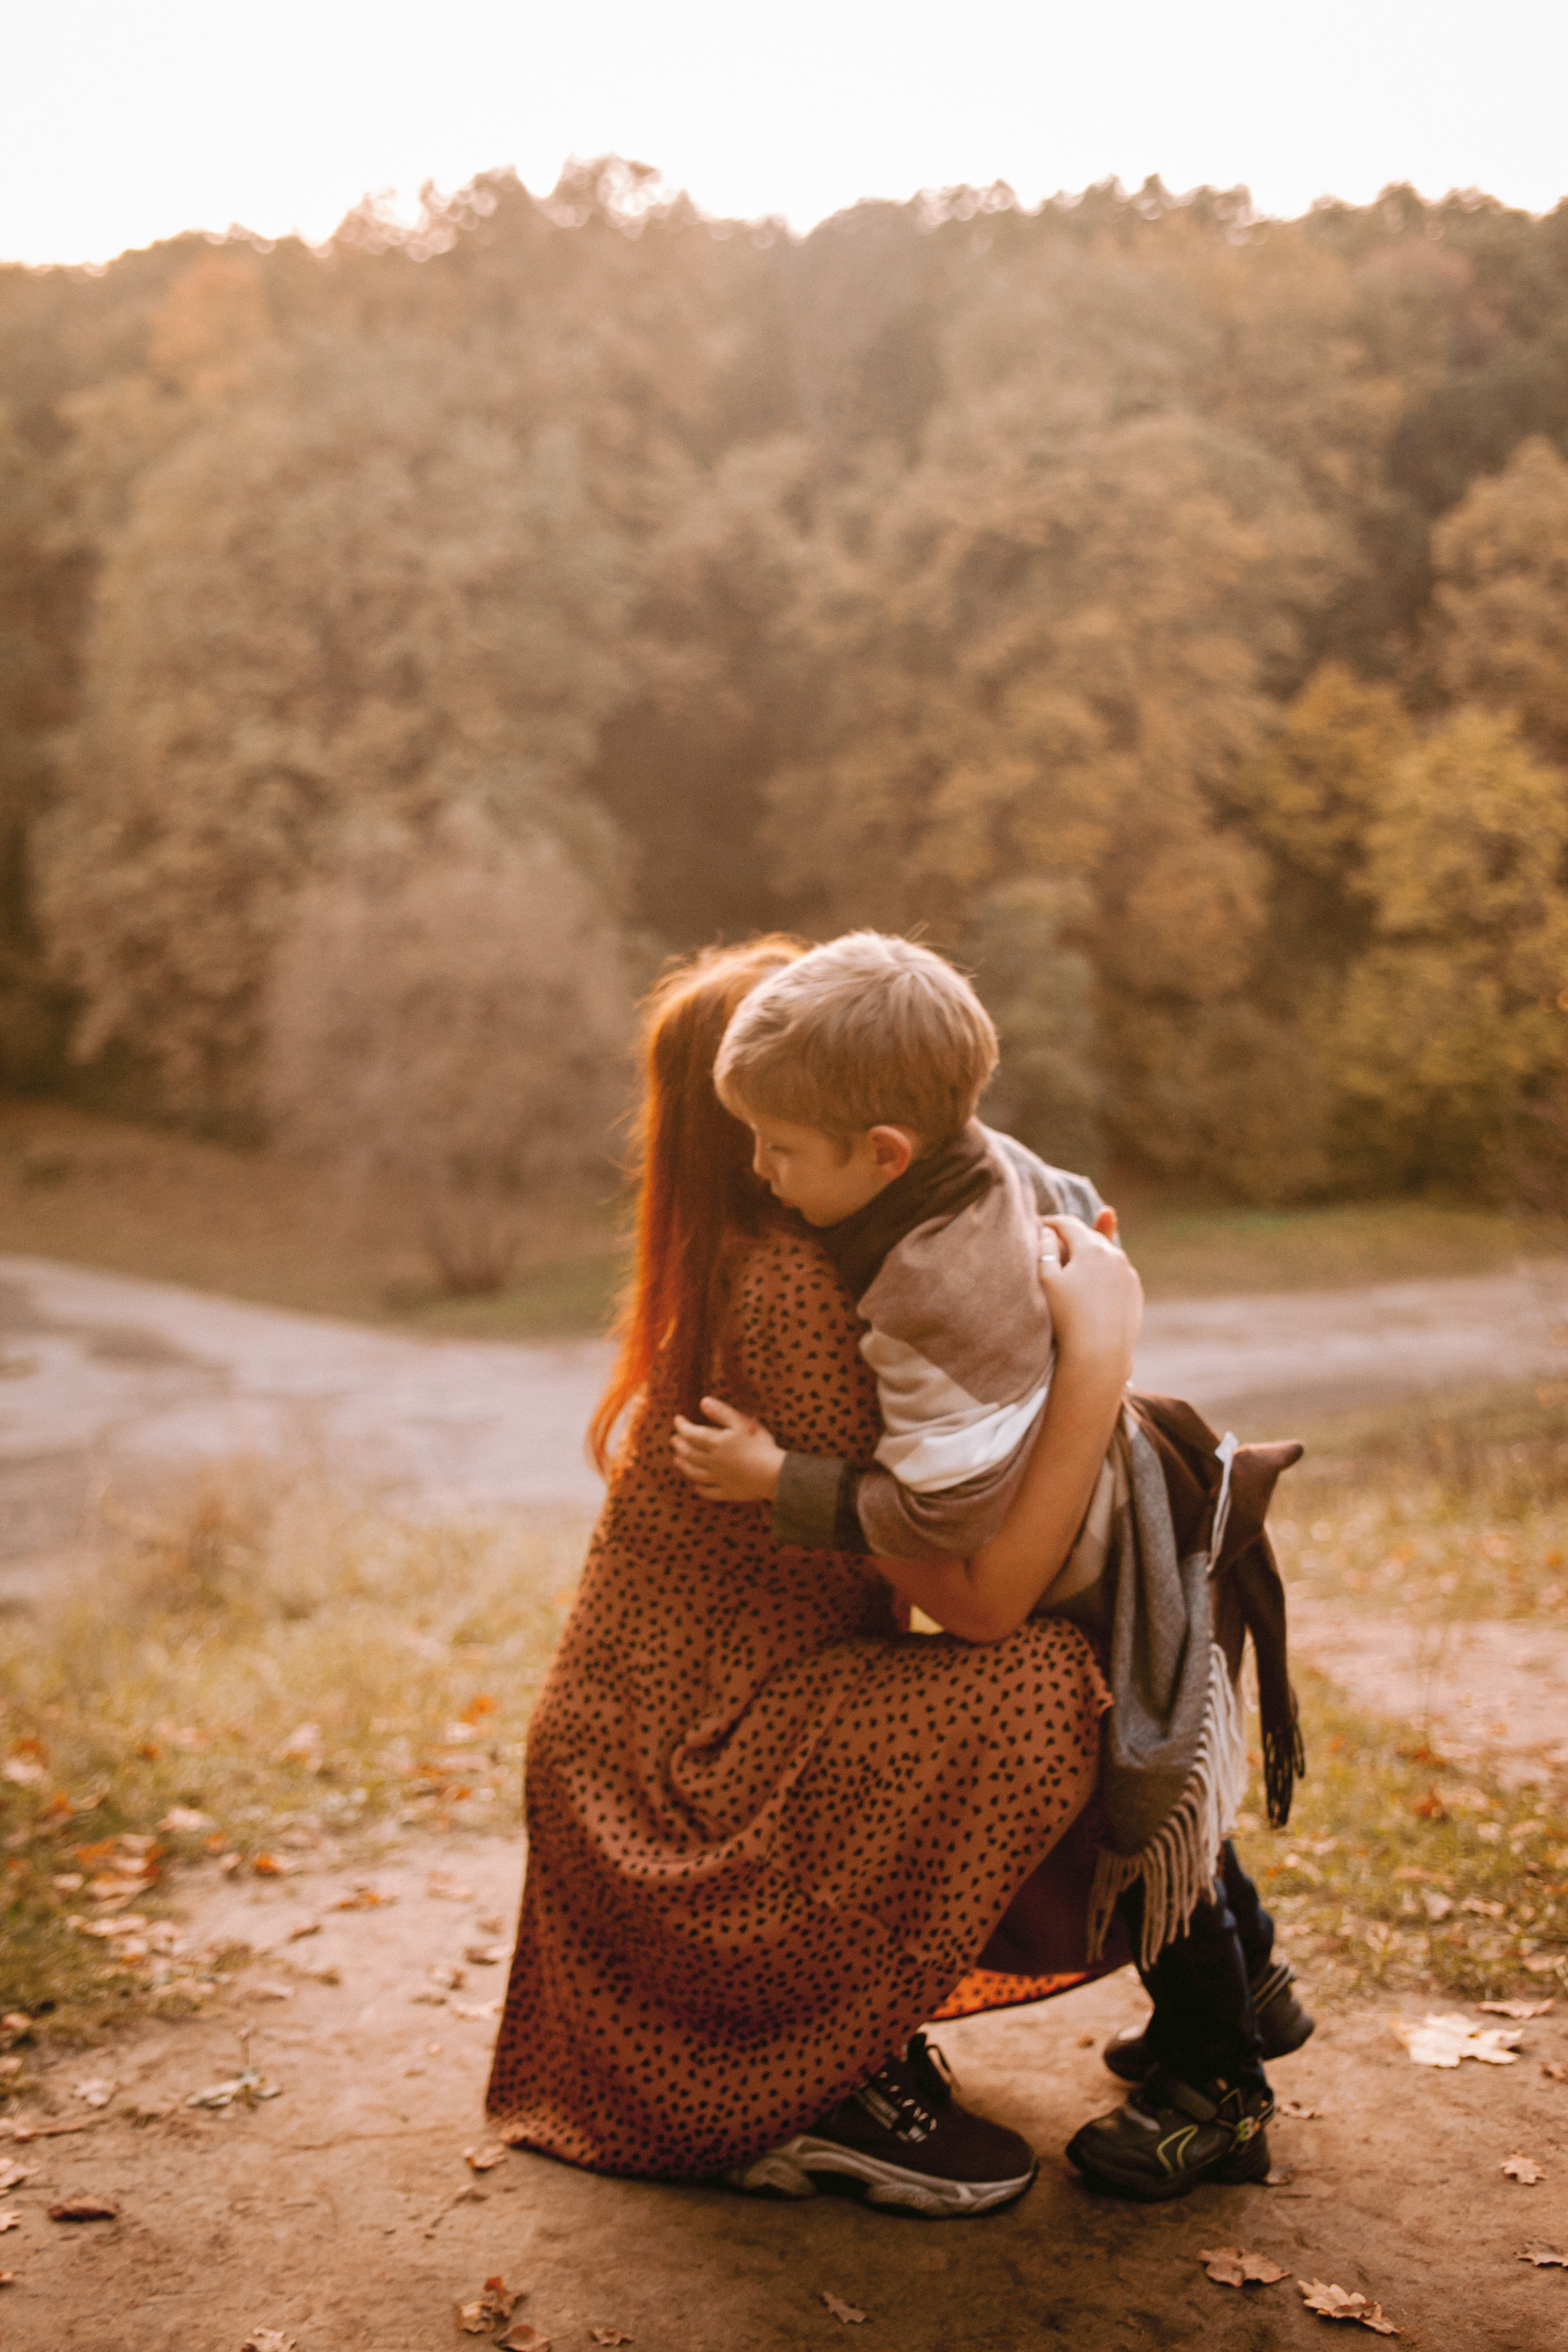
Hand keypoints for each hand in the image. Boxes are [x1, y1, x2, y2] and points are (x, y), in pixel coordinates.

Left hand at [671, 1397, 785, 1501]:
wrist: (773, 1474)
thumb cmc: (759, 1445)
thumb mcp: (741, 1423)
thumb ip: (722, 1412)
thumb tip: (703, 1401)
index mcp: (716, 1443)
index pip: (692, 1433)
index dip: (682, 1426)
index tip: (677, 1419)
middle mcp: (713, 1461)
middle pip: (690, 1453)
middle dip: (679, 1445)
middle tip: (673, 1439)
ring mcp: (720, 1478)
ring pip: (695, 1473)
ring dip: (684, 1466)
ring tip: (676, 1460)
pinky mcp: (729, 1491)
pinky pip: (710, 1492)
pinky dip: (701, 1489)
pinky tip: (697, 1487)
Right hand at [1038, 1214, 1141, 1378]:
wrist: (1099, 1355)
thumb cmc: (1066, 1317)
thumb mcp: (1047, 1280)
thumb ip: (1045, 1248)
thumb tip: (1048, 1231)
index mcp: (1092, 1247)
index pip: (1068, 1224)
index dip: (1051, 1222)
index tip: (1039, 1224)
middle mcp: (1115, 1256)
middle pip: (1089, 1235)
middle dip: (1071, 1235)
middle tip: (1053, 1238)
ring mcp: (1128, 1274)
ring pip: (1106, 1254)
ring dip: (1089, 1252)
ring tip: (1073, 1258)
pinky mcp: (1135, 1292)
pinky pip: (1117, 1273)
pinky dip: (1104, 1271)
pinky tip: (1092, 1283)